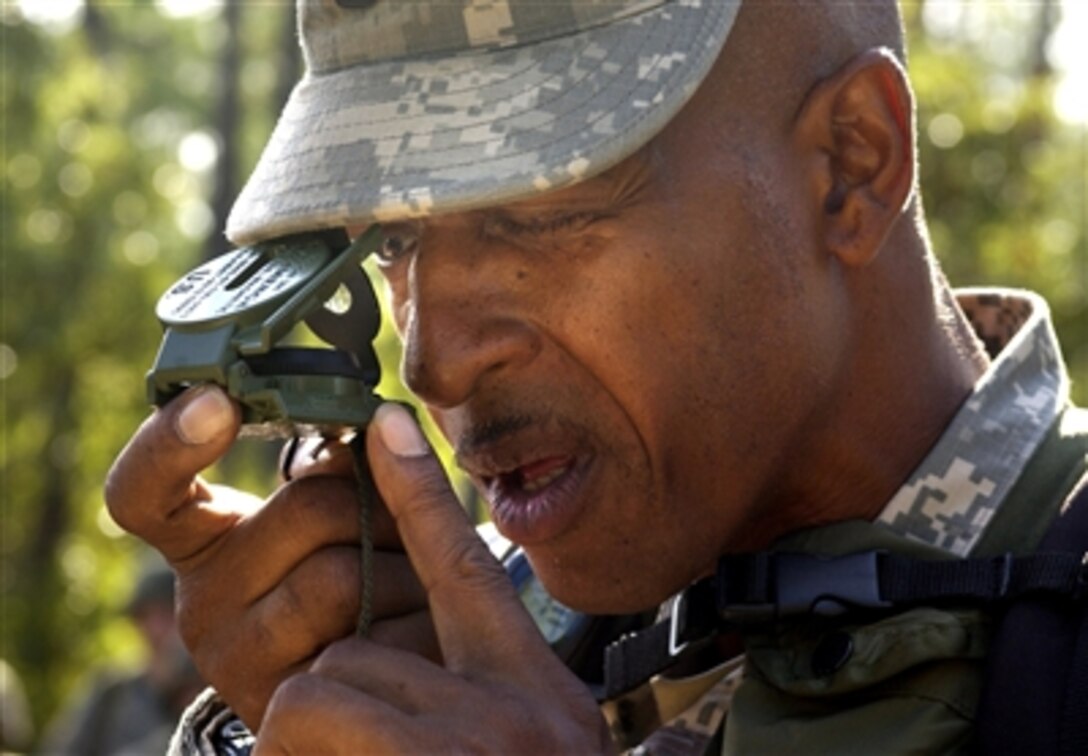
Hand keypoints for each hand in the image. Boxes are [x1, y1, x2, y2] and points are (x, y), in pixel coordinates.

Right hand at [105, 386, 435, 728]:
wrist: (364, 691)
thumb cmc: (347, 573)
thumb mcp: (329, 518)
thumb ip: (335, 472)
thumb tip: (376, 429)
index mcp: (202, 539)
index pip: (143, 492)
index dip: (169, 442)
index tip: (217, 398)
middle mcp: (201, 601)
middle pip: (305, 511)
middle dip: (380, 504)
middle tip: (411, 520)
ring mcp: (234, 658)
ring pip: (340, 578)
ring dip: (407, 565)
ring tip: (423, 576)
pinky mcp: (283, 701)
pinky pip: (371, 640)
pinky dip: (417, 620)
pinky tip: (428, 621)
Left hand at [254, 403, 612, 753]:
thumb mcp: (546, 755)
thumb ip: (499, 698)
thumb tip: (502, 686)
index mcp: (535, 694)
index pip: (467, 572)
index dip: (420, 495)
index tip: (388, 427)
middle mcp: (513, 711)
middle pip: (361, 646)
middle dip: (338, 699)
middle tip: (358, 754)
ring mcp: (468, 741)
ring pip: (322, 684)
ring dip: (310, 739)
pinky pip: (299, 717)